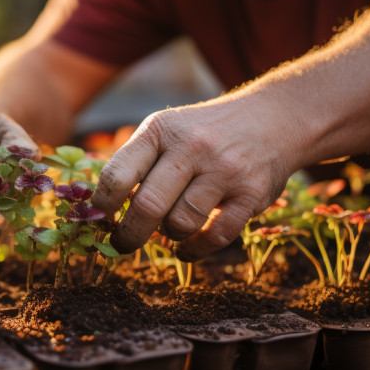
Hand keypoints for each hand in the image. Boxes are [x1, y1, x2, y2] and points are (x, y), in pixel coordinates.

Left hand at [91, 98, 295, 260]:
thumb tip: (97, 210)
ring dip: (168, 236)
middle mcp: (192, 146)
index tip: (100, 220)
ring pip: (180, 224)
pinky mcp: (252, 194)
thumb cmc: (203, 132)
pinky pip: (215, 237)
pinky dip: (195, 250)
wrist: (272, 119)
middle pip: (148, 206)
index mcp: (161, 130)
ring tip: (168, 230)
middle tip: (123, 244)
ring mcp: (225, 170)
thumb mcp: (166, 130)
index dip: (103, 205)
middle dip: (129, 235)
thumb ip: (135, 163)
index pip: (118, 174)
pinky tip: (186, 248)